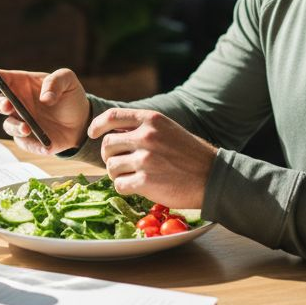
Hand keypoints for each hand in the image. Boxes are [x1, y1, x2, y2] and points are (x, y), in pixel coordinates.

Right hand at [0, 67, 89, 155]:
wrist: (81, 121)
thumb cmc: (70, 96)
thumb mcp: (68, 80)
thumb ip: (56, 82)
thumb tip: (45, 98)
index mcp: (21, 84)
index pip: (1, 79)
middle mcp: (17, 103)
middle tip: (8, 105)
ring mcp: (20, 122)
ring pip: (8, 125)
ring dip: (14, 126)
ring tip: (27, 127)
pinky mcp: (28, 140)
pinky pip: (24, 143)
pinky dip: (32, 144)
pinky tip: (44, 145)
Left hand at [87, 108, 216, 207]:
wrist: (213, 176)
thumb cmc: (190, 154)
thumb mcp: (168, 129)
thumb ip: (143, 128)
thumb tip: (114, 133)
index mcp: (151, 120)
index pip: (112, 117)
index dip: (98, 126)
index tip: (92, 134)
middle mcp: (146, 136)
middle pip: (107, 144)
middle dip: (108, 156)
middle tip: (117, 163)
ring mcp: (145, 159)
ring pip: (111, 166)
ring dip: (116, 173)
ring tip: (130, 176)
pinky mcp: (146, 181)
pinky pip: (119, 185)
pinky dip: (124, 187)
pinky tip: (136, 187)